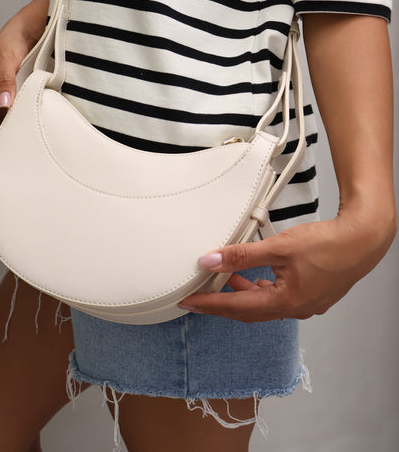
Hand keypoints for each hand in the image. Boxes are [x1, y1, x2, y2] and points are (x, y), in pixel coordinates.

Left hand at [178, 205, 395, 321]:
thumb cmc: (328, 245)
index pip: (235, 306)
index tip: (188, 302)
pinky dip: (261, 289)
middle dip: (221, 304)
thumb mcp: (278, 247)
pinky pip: (278, 298)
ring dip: (242, 295)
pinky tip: (256, 277)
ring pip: (263, 305)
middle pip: (248, 311)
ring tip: (223, 280)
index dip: (209, 303)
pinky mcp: (312, 296)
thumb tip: (210, 261)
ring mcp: (305, 305)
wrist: (363, 240)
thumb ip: (242, 256)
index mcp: (284, 303)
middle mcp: (294, 310)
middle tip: (198, 298)